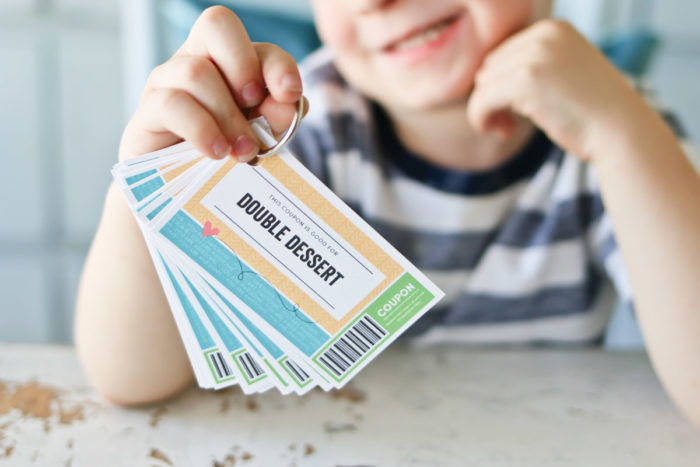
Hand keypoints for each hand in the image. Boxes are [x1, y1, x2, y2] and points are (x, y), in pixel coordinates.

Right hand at [119, 6, 306, 161]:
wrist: (180, 192)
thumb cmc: (223, 157)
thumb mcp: (258, 137)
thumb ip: (276, 119)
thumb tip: (290, 106)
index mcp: (229, 63)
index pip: (256, 44)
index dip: (278, 65)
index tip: (290, 94)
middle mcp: (196, 60)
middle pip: (217, 25)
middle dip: (243, 66)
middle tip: (253, 105)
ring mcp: (167, 82)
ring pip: (196, 71)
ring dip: (227, 114)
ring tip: (243, 151)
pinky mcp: (147, 112)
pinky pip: (172, 104)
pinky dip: (201, 129)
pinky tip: (216, 152)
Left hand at [467, 19, 648, 161]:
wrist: (621, 131)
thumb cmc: (591, 111)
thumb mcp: (562, 73)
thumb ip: (529, 66)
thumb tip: (480, 75)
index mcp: (553, 28)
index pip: (502, 55)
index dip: (501, 85)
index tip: (515, 110)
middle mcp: (544, 34)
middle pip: (489, 68)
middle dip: (493, 98)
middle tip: (509, 122)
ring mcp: (535, 56)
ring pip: (482, 86)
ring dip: (487, 111)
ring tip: (506, 128)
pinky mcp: (524, 81)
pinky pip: (480, 101)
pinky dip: (480, 120)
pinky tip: (499, 131)